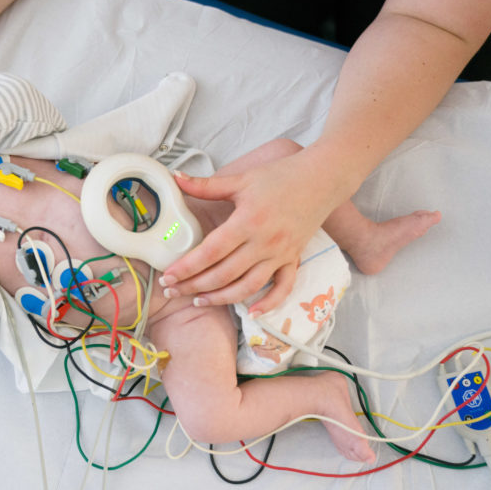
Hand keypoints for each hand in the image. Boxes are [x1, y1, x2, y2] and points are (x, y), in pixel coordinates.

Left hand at [162, 153, 336, 312]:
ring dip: (221, 298)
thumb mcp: (241, 179)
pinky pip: (283, 287)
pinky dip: (268, 303)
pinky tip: (251, 312)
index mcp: (248, 221)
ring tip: (198, 301)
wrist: (323, 178)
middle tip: (172, 291)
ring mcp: (280, 254)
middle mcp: (264, 242)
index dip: (187, 266)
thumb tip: (175, 177)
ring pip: (248, 286)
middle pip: (224, 273)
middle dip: (195, 285)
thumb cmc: (280, 176)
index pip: (210, 251)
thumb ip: (206, 185)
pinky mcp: (293, 259)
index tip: (167, 275)